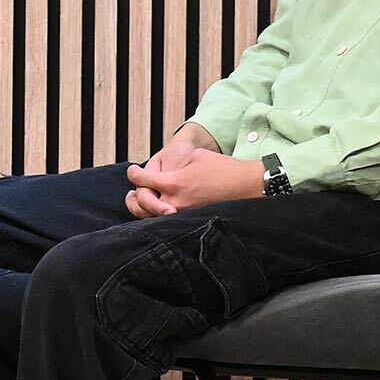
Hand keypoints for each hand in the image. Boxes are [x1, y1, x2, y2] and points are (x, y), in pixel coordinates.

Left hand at [125, 136, 262, 218]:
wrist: (249, 186)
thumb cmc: (224, 168)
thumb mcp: (196, 157)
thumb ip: (175, 165)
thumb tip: (163, 173)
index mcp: (175, 182)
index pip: (143, 180)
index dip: (134, 174)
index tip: (132, 171)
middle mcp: (176, 202)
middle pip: (142, 203)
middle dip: (133, 197)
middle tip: (131, 192)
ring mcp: (184, 214)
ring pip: (152, 218)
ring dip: (143, 210)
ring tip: (139, 203)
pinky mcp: (192, 221)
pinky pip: (168, 223)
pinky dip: (158, 218)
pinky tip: (158, 212)